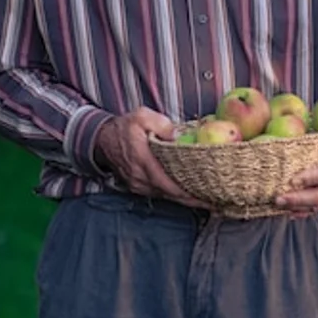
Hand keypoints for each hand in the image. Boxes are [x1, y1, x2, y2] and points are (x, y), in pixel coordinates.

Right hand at [93, 108, 209, 207]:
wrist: (102, 139)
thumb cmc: (124, 127)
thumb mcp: (142, 116)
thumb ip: (161, 124)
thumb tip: (177, 136)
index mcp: (143, 161)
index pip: (167, 183)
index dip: (186, 193)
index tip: (205, 198)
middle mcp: (140, 178)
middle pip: (170, 194)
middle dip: (192, 200)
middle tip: (215, 202)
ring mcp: (138, 185)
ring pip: (166, 196)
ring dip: (185, 199)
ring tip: (207, 200)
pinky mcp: (139, 187)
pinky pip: (160, 194)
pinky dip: (175, 195)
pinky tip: (190, 194)